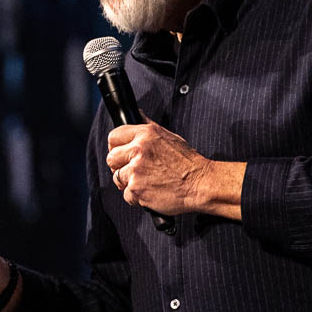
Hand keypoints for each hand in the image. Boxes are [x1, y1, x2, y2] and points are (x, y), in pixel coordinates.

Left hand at [105, 120, 243, 218]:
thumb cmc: (188, 163)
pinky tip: (151, 191)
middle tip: (133, 171)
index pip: (114, 136)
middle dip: (119, 166)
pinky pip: (126, 195)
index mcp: (146, 133)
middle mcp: (139, 150)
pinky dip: (137, 197)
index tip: (120, 154)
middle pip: (111, 158)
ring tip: (147, 182)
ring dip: (129, 183)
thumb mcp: (169, 136)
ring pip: (117, 178)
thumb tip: (136, 114)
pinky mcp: (136, 189)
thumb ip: (148, 126)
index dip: (116, 147)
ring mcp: (136, 170)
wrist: (201, 184)